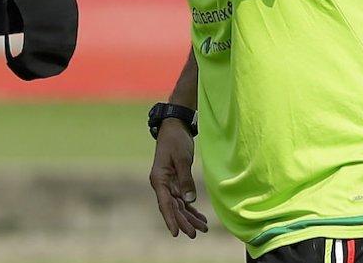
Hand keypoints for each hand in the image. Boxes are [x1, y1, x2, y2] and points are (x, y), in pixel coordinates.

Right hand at [149, 118, 208, 238]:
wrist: (174, 127)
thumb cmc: (176, 140)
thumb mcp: (182, 158)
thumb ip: (185, 180)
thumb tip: (189, 200)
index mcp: (159, 179)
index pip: (165, 204)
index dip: (171, 219)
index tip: (176, 233)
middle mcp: (161, 184)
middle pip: (172, 208)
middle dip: (183, 222)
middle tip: (195, 234)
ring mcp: (168, 184)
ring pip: (178, 206)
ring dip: (189, 217)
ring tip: (203, 228)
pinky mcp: (176, 182)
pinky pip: (183, 200)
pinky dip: (191, 209)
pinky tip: (200, 217)